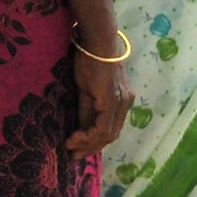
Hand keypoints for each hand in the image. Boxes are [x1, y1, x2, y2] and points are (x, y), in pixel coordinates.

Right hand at [67, 37, 133, 157]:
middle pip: (111, 135)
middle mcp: (125, 104)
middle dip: (91, 147)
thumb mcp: (87, 86)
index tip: (77, 146)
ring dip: (88, 144)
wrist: (97, 42)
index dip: (95, 140)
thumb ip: (87, 106)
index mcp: (122, 100)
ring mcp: (120, 103)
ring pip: (108, 134)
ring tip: (71, 147)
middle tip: (74, 155)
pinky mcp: (111, 101)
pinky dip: (88, 135)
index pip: (111, 127)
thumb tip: (81, 126)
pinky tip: (74, 136)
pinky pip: (103, 127)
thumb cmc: (90, 58)